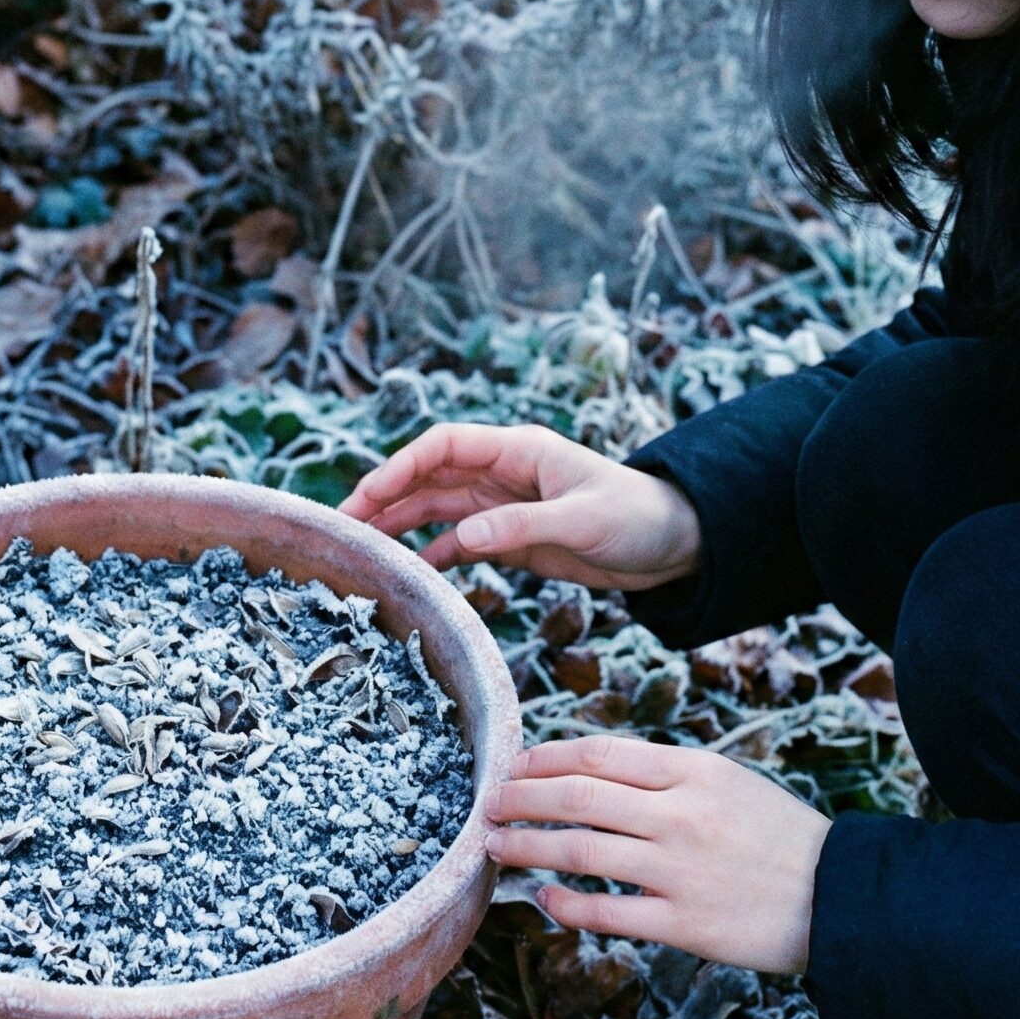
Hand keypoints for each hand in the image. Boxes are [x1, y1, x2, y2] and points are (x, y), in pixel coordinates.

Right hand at [337, 421, 700, 589]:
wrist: (675, 546)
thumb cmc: (636, 518)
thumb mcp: (580, 522)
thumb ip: (518, 527)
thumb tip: (460, 538)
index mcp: (519, 450)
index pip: (445, 445)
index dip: (402, 465)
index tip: (369, 493)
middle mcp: (503, 471)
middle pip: (429, 475)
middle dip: (386, 496)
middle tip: (344, 525)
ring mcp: (503, 503)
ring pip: (437, 507)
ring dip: (400, 524)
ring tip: (361, 548)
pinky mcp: (511, 536)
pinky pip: (459, 540)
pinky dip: (433, 553)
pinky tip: (410, 573)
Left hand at [483, 733, 832, 974]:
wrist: (843, 899)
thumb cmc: (780, 837)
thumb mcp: (730, 782)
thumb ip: (667, 776)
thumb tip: (592, 771)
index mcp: (693, 771)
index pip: (600, 754)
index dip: (545, 758)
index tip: (514, 766)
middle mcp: (682, 815)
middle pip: (578, 796)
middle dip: (521, 798)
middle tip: (487, 803)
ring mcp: (680, 870)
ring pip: (580, 850)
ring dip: (527, 846)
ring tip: (495, 846)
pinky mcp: (684, 924)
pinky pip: (607, 912)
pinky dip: (565, 903)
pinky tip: (544, 896)